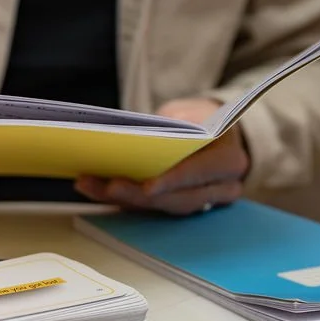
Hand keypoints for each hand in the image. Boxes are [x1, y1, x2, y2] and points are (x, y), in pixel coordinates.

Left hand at [74, 97, 248, 215]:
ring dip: (122, 198)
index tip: (147, 186)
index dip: (173, 181)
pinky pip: (151, 208)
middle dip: (139, 195)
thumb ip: (174, 126)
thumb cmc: (201, 119)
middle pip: (178, 199)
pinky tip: (95, 188)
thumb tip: (141, 133)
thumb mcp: (192, 112)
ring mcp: (202, 202)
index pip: (200, 174)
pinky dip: (122, 199)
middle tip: (108, 186)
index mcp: (229, 160)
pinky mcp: (179, 206)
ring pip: (161, 208)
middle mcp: (221, 187)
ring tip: (90, 184)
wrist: (215, 132)